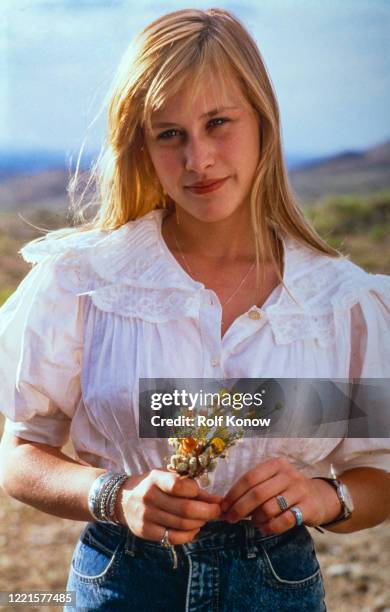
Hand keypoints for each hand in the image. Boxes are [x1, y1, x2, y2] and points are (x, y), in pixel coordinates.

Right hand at [117, 469, 221, 544]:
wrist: (124, 499)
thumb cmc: (153, 486)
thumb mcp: (167, 478)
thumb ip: (190, 487)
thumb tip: (217, 500)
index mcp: (155, 478)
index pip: (177, 485)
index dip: (196, 491)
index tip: (207, 494)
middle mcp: (149, 497)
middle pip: (184, 509)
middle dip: (207, 511)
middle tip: (217, 511)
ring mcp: (146, 516)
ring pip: (181, 524)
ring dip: (199, 523)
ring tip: (205, 519)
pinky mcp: (146, 532)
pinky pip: (173, 538)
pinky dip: (188, 535)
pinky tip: (194, 529)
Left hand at [220, 457, 341, 534]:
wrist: (319, 497)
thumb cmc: (286, 490)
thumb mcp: (272, 482)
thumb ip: (252, 489)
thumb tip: (225, 506)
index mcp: (275, 465)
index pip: (249, 478)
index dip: (233, 494)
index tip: (223, 507)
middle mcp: (288, 474)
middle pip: (257, 493)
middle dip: (240, 508)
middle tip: (231, 519)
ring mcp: (299, 490)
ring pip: (269, 507)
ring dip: (256, 519)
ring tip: (254, 522)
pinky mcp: (308, 507)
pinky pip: (285, 520)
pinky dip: (271, 527)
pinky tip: (265, 528)